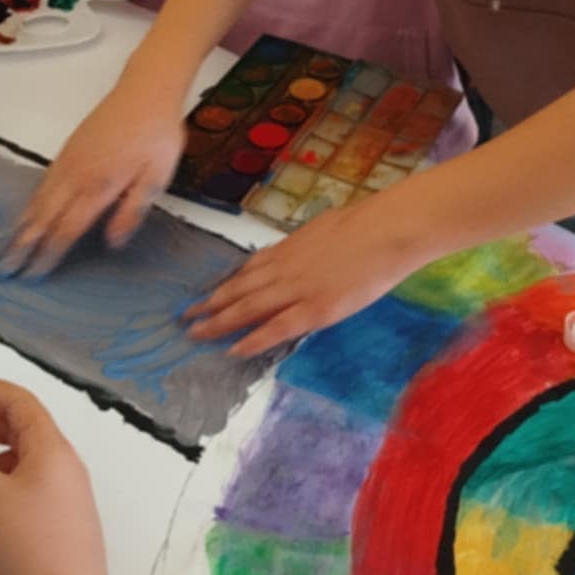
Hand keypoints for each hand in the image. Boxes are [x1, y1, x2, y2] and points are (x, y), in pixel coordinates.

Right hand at [0, 75, 186, 277]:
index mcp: (99, 186)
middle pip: (43, 217)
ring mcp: (68, 161)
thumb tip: (112, 242)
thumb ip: (132, 210)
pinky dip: (29, 204)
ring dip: (21, 226)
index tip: (34, 274)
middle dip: (23, 246)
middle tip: (6, 269)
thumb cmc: (157, 134)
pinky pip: (42, 183)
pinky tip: (27, 214)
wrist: (145, 91)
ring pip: (38, 200)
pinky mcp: (67, 150)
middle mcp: (76, 175)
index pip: (66, 229)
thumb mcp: (158, 176)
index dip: (49, 254)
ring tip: (8, 249)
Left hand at [185, 191, 436, 354]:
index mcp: (290, 247)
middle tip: (187, 315)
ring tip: (195, 333)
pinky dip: (252, 340)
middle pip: (239, 288)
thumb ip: (309, 244)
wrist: (387, 230)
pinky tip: (233, 350)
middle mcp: (285, 268)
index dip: (227, 282)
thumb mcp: (326, 228)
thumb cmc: (367, 224)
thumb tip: (304, 249)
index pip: (249, 268)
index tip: (209, 292)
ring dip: (218, 321)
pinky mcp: (314, 309)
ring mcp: (297, 289)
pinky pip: (275, 328)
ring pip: (247, 307)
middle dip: (211, 303)